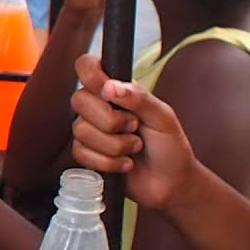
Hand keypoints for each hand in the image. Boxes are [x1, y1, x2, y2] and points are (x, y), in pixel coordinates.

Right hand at [69, 54, 193, 209]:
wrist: (171, 183)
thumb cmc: (170, 146)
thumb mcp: (163, 117)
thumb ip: (139, 97)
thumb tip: (110, 87)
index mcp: (116, 89)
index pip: (86, 66)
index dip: (91, 75)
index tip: (108, 91)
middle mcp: (98, 106)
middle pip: (79, 100)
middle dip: (111, 121)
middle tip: (135, 128)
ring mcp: (90, 129)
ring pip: (81, 130)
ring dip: (115, 145)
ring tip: (134, 148)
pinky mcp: (85, 153)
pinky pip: (81, 153)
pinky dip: (109, 162)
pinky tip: (125, 163)